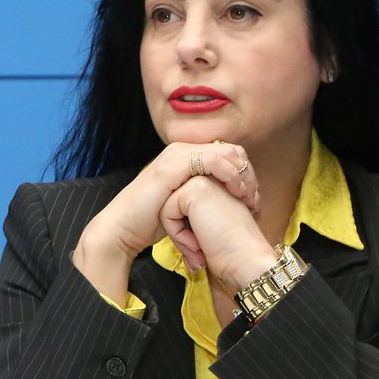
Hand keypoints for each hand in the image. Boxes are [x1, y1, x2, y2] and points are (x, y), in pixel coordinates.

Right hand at [73, 141, 258, 296]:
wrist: (123, 229)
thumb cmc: (150, 222)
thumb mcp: (184, 205)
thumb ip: (202, 195)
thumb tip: (230, 200)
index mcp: (185, 156)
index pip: (229, 154)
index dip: (247, 175)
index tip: (253, 202)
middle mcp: (181, 150)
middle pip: (232, 150)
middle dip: (249, 175)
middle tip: (254, 202)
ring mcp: (176, 155)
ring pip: (227, 152)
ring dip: (243, 175)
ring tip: (247, 199)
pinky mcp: (173, 165)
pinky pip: (214, 160)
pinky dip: (230, 175)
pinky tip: (235, 193)